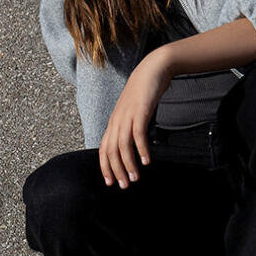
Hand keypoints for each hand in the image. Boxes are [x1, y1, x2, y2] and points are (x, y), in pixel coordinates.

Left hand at [98, 50, 172, 187]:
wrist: (152, 70)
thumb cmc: (145, 92)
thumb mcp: (135, 111)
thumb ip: (132, 126)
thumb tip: (136, 143)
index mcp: (114, 122)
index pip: (103, 150)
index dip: (105, 167)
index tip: (111, 182)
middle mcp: (116, 121)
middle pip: (111, 151)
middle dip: (116, 171)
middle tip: (124, 186)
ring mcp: (127, 116)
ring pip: (122, 146)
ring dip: (128, 165)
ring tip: (135, 179)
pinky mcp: (140, 112)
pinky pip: (138, 134)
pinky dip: (141, 149)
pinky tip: (147, 161)